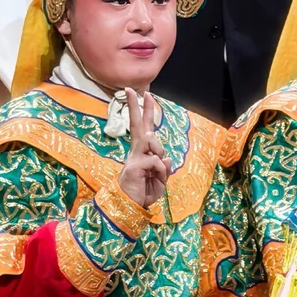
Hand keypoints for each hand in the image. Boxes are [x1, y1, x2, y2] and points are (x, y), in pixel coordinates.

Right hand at [117, 88, 170, 208]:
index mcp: (141, 152)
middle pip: (139, 125)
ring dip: (159, 152)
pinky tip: (155, 180)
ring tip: (156, 170)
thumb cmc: (144, 192)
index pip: (143, 128)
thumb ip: (163, 166)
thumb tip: (166, 158)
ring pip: (153, 141)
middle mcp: (136, 151)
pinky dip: (161, 173)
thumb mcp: (159, 179)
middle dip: (139, 107)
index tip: (141, 94)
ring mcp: (135, 157)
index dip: (143, 111)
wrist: (130, 206)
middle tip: (133, 89)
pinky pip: (158, 162)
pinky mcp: (135, 165)